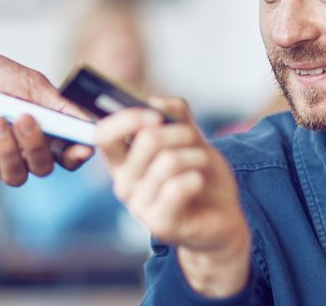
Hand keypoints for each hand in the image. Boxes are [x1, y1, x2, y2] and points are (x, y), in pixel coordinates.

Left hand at [0, 54, 93, 185]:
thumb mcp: (30, 82)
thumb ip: (56, 104)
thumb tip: (86, 121)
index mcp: (43, 134)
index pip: (67, 156)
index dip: (77, 156)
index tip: (81, 147)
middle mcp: (23, 152)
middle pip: (42, 168)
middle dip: (36, 146)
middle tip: (24, 118)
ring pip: (14, 175)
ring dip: (7, 148)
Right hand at [96, 97, 251, 297]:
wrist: (222, 218)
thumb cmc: (200, 176)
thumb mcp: (190, 139)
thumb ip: (174, 117)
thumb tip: (156, 101)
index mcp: (122, 161)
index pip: (103, 134)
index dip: (128, 118)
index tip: (157, 116)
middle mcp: (124, 183)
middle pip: (147, 140)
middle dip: (182, 132)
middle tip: (194, 141)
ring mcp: (138, 206)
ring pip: (169, 161)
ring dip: (196, 155)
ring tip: (201, 165)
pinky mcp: (158, 223)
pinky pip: (178, 186)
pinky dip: (197, 177)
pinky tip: (199, 184)